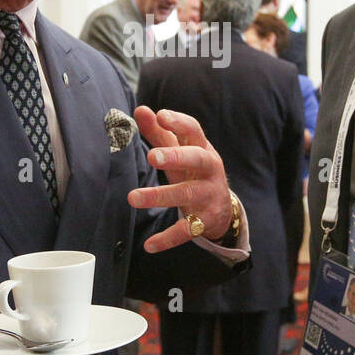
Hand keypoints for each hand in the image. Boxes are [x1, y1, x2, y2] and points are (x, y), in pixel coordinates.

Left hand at [127, 106, 233, 251]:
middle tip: (152, 156)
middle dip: (176, 157)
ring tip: (133, 198)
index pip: (193, 130)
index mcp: (201, 148)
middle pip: (196, 159)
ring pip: (187, 194)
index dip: (178, 122)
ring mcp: (209, 195)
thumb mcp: (179, 152)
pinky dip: (168, 238)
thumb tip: (140, 109)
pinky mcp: (205, 220)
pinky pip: (187, 230)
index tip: (161, 115)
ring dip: (160, 196)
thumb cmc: (193, 171)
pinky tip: (149, 245)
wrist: (221, 209)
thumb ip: (159, 132)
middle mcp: (209, 169)